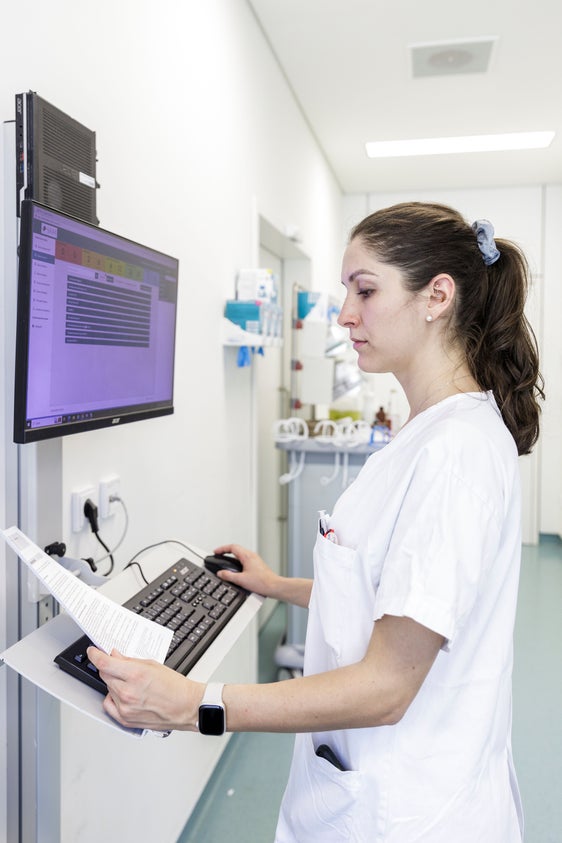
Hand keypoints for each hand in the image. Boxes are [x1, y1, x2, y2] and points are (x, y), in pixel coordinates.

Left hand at [87, 647, 203, 731]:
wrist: (186, 707)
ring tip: (131, 683)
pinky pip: (109, 705)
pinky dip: (113, 698)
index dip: (95, 655)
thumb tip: (114, 656)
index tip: (93, 651)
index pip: (104, 663)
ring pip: (108, 689)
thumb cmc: (175, 686)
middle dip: (109, 668)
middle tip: (118, 666)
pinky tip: (123, 694)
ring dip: (114, 683)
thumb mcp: (152, 665)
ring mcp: (125, 708)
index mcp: (135, 675)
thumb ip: (129, 661)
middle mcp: (127, 692)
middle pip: (105, 676)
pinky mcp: (125, 720)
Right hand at [211, 543, 279, 597]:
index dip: (222, 548)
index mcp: (247, 556)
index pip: (232, 547)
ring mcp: (255, 560)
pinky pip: (245, 559)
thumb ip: (229, 576)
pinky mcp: (257, 565)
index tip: (216, 552)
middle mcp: (252, 555)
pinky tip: (236, 569)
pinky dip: (237, 561)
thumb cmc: (262, 582)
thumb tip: (220, 573)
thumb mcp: (241, 580)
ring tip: (225, 561)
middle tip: (219, 555)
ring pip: (241, 554)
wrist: (274, 586)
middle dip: (226, 551)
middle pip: (236, 549)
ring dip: (232, 556)